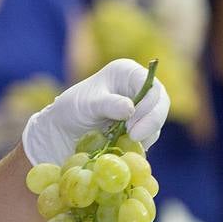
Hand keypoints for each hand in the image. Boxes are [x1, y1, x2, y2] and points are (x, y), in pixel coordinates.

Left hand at [21, 59, 169, 166]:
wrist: (62, 131)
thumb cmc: (72, 109)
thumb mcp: (87, 104)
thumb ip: (108, 105)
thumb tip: (130, 109)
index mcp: (126, 73)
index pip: (151, 85)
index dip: (148, 105)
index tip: (132, 126)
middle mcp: (137, 88)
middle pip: (160, 103)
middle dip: (151, 122)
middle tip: (134, 137)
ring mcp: (140, 108)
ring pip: (156, 122)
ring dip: (145, 135)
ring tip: (124, 143)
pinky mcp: (139, 127)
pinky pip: (149, 136)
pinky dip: (140, 144)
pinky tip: (124, 148)